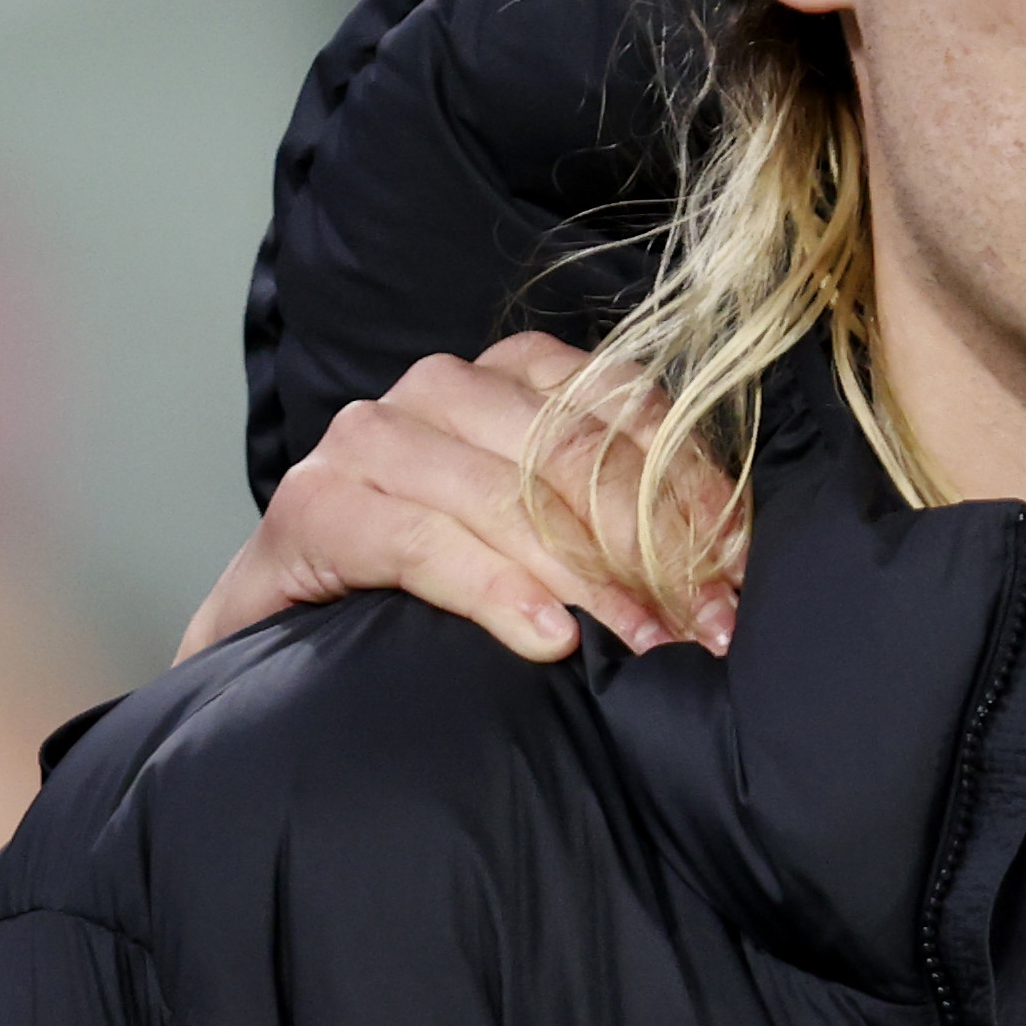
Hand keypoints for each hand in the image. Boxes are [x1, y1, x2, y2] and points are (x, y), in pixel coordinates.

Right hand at [176, 337, 743, 665]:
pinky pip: (422, 542)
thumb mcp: (544, 544)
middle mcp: (440, 389)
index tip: (738, 574)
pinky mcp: (312, 506)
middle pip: (574, 452)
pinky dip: (493, 591)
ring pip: (508, 493)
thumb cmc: (433, 591)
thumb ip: (621, 528)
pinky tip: (547, 641)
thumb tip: (733, 564)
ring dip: (590, 578)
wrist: (288, 634)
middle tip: (704, 627)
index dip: (692, 492)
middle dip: (653, 545)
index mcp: (510, 379)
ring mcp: (369, 441)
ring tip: (643, 646)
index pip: (625, 410)